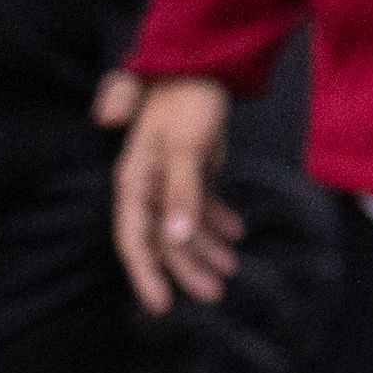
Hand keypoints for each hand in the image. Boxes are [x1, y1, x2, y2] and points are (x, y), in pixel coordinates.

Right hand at [97, 71, 241, 314]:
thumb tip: (176, 238)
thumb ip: (182, 192)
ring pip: (185, 226)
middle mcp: (148, 187)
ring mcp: (169, 181)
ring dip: (207, 249)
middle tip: (214, 294)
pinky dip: (219, 221)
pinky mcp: (190, 172)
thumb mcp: (185, 147)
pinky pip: (201, 207)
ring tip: (232, 271)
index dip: (146, 275)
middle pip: (164, 240)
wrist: (199, 66)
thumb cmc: (185, 102)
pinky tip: (238, 235)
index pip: (135, 239)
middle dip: (187, 269)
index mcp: (136, 183)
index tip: (162, 306)